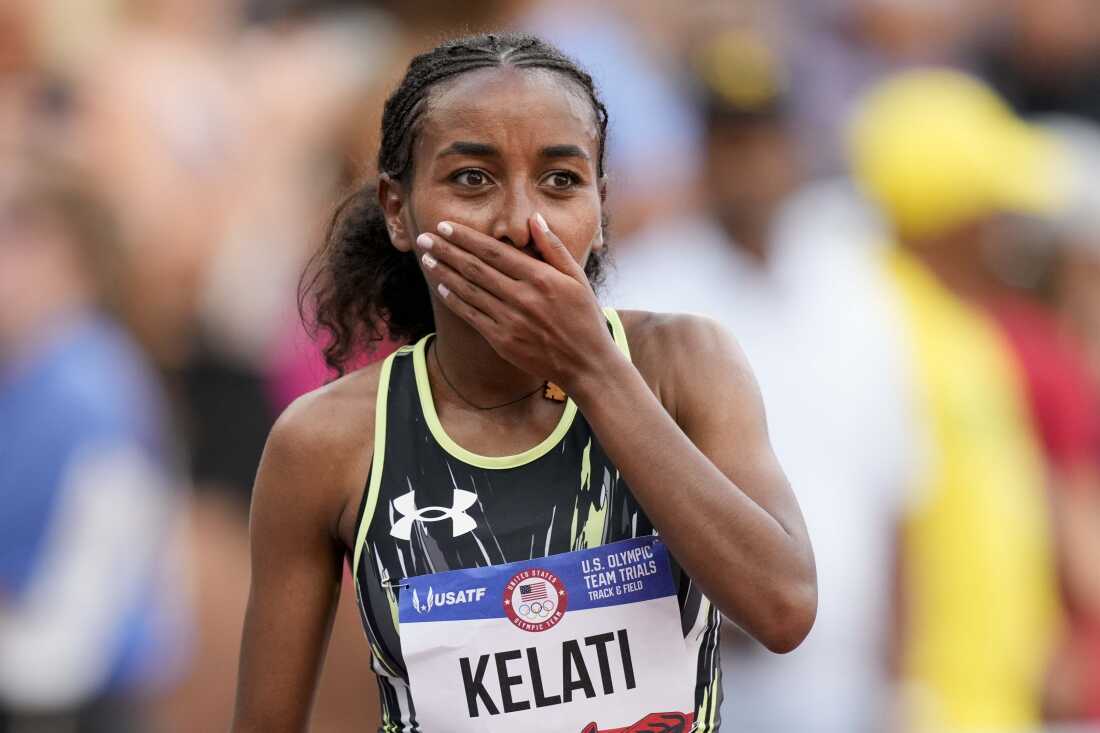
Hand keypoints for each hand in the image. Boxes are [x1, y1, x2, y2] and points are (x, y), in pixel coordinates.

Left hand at [414, 214, 620, 390]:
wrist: (586, 364)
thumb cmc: (585, 318)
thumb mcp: (577, 278)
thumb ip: (554, 248)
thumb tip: (534, 220)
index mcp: (541, 278)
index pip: (494, 251)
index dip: (466, 237)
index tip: (445, 226)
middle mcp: (522, 297)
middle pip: (475, 268)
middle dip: (446, 250)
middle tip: (424, 237)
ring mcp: (510, 320)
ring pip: (469, 290)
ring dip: (444, 272)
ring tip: (427, 258)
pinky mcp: (502, 340)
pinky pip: (472, 316)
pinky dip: (455, 300)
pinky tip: (441, 287)